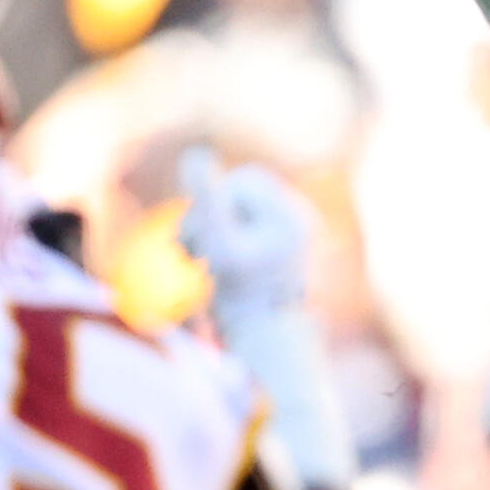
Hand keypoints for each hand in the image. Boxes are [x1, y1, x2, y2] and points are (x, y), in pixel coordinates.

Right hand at [176, 145, 314, 315]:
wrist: (261, 337)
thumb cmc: (239, 292)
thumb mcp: (216, 240)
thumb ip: (206, 198)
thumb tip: (197, 153)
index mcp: (293, 215)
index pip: (243, 181)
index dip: (213, 202)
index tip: (196, 235)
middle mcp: (301, 220)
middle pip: (240, 195)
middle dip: (209, 216)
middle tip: (188, 250)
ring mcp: (294, 235)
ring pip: (238, 212)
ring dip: (210, 230)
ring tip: (195, 258)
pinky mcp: (282, 248)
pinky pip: (244, 228)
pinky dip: (222, 241)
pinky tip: (210, 263)